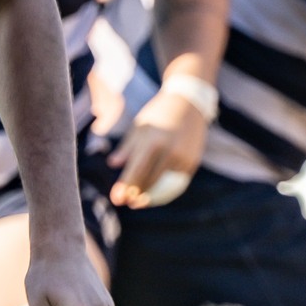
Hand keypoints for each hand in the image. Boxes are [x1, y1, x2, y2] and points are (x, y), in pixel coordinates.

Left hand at [107, 84, 208, 208]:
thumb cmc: (158, 114)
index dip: (126, 187)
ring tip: (139, 202)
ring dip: (151, 197)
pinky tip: (156, 195)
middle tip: (125, 203)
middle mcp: (169, 151)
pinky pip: (178, 184)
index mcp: (153, 142)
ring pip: (165, 186)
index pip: (136, 170)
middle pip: (150, 181)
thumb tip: (113, 163)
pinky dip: (166, 192)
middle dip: (136, 194)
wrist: (189, 103)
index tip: (116, 199)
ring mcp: (183, 158)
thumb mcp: (139, 127)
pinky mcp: (192, 162)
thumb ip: (127, 147)